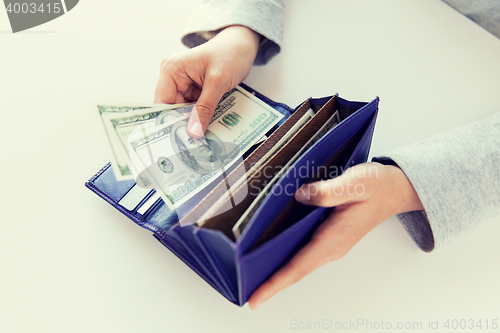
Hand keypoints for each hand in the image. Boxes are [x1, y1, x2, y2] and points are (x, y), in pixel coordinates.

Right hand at [154, 25, 259, 137]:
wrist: (243, 46)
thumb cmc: (229, 53)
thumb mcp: (217, 81)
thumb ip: (205, 107)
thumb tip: (194, 132)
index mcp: (171, 70)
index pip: (162, 102)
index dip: (168, 122)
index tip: (177, 141)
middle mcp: (174, 78)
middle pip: (172, 110)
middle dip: (183, 125)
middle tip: (193, 145)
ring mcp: (184, 86)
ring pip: (184, 113)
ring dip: (194, 124)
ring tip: (202, 141)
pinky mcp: (195, 92)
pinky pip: (195, 110)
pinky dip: (202, 119)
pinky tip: (208, 130)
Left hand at [248, 162, 423, 308]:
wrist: (395, 190)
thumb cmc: (377, 186)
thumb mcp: (355, 182)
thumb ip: (328, 191)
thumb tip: (300, 196)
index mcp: (335, 237)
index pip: (299, 266)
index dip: (276, 282)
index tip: (256, 298)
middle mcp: (331, 246)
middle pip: (296, 271)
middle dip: (271, 284)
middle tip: (245, 291)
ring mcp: (331, 244)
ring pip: (299, 264)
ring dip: (277, 274)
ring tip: (252, 278)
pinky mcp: (329, 237)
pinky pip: (304, 254)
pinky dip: (287, 261)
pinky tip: (272, 254)